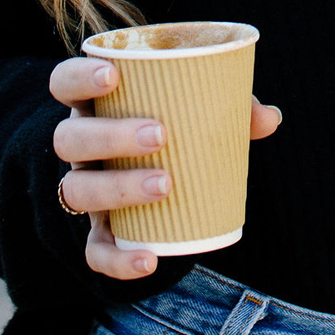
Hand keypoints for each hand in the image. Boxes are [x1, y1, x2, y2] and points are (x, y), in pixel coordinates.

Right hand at [49, 55, 281, 282]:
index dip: (79, 77)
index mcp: (96, 105)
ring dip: (118, 188)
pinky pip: (94, 251)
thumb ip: (232, 107)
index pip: (64, 82)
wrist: (160, 183)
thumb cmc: (179, 130)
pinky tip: (149, 260)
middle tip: (160, 135)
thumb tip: (270, 118)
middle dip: (110, 136)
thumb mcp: (199, 112)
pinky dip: (118, 259)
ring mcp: (84, 189)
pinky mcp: (97, 232)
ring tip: (165, 184)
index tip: (113, 74)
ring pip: (77, 191)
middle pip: (70, 138)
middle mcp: (81, 147)